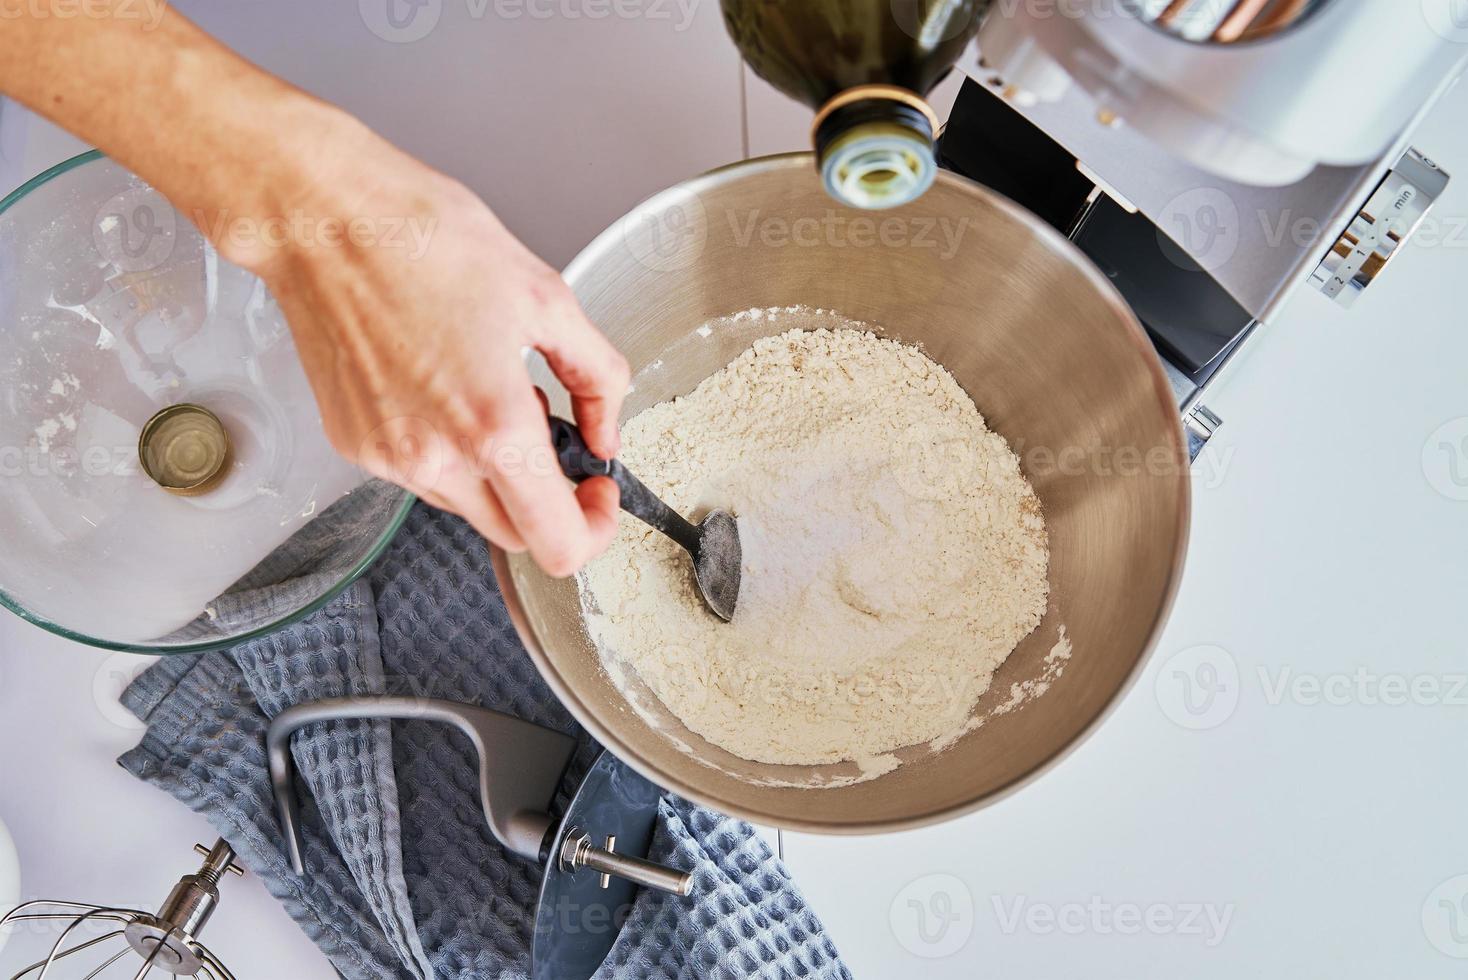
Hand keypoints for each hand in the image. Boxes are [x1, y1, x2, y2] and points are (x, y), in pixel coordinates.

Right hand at [223, 120, 629, 576]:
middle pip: (515, 536)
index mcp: (493, 426)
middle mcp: (434, 459)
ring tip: (491, 390)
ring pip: (468, 505)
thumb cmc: (426, 240)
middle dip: (549, 502)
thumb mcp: (548, 299)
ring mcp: (388, 459)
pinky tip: (446, 387)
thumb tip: (605, 434)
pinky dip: (448, 450)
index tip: (598, 491)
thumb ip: (598, 378)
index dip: (594, 529)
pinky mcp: (354, 446)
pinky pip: (421, 475)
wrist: (325, 221)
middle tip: (557, 438)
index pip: (558, 544)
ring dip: (496, 471)